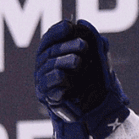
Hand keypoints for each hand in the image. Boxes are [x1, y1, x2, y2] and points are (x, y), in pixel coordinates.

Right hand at [34, 19, 129, 138]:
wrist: (94, 113)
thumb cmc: (92, 85)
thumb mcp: (95, 62)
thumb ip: (93, 45)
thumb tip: (86, 25)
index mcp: (52, 56)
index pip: (49, 39)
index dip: (57, 31)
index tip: (70, 25)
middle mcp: (43, 67)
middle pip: (50, 51)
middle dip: (66, 46)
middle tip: (83, 45)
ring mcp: (43, 81)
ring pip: (50, 65)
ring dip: (65, 61)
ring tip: (78, 62)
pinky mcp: (47, 96)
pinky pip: (51, 82)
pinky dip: (60, 78)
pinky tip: (69, 80)